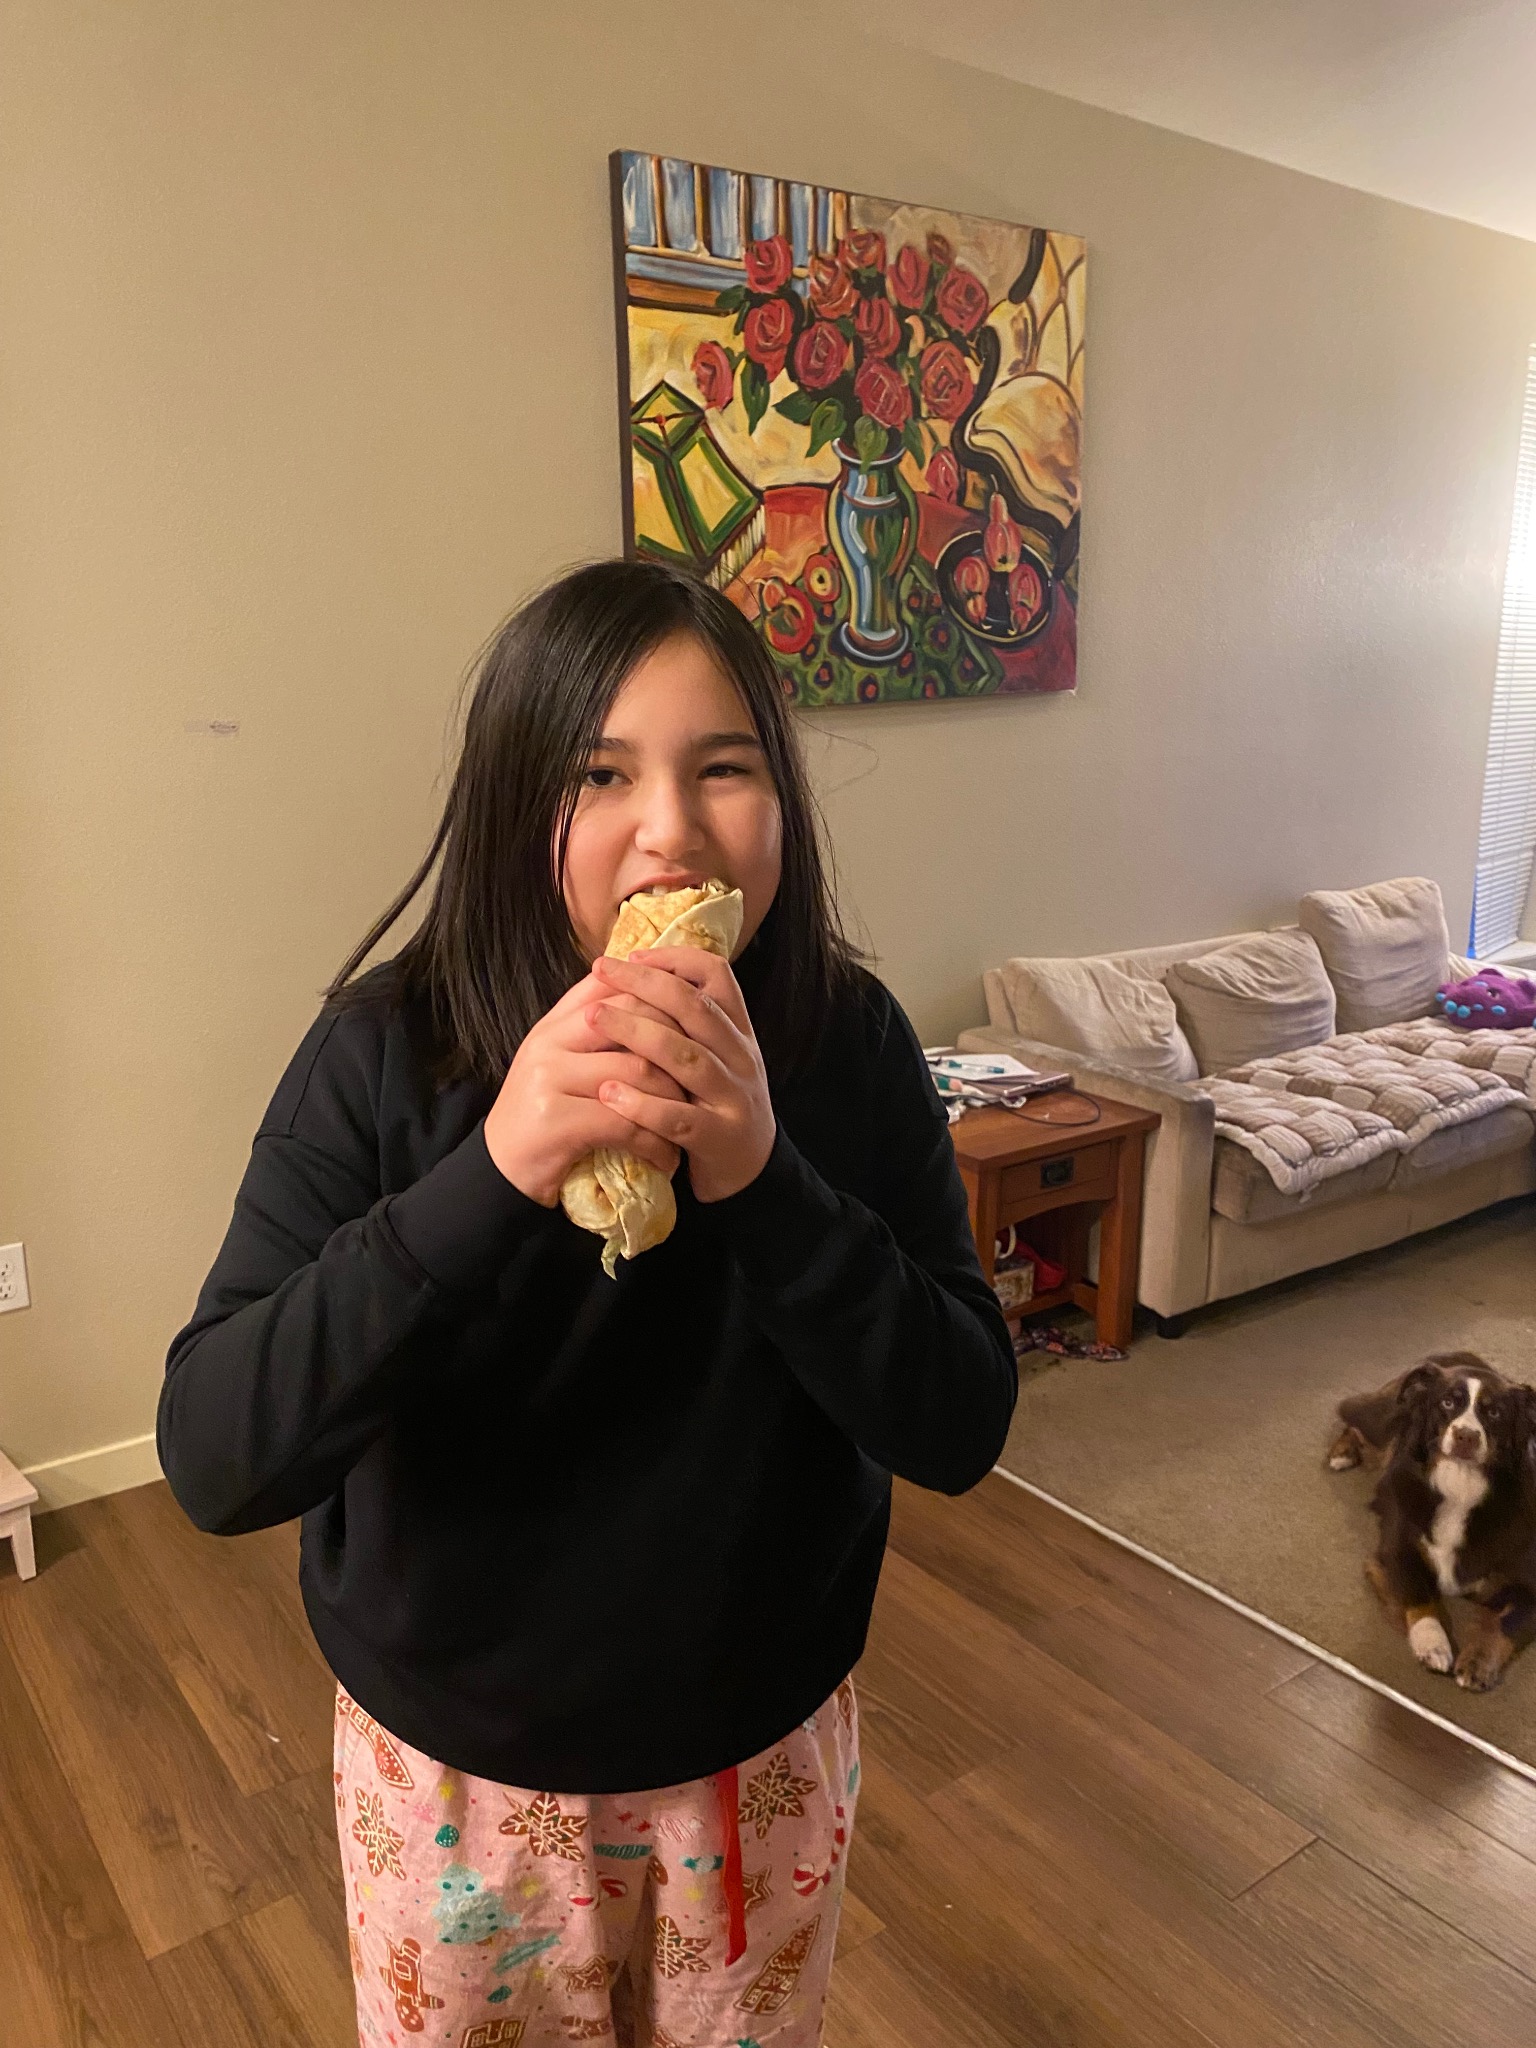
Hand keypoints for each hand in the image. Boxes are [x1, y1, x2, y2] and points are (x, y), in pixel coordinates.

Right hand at [484, 971, 686, 1205]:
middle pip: (631, 1019)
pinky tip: (667, 1156)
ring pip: (637, 1070)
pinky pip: (625, 1121)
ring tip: (689, 1118)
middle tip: (703, 1070)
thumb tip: (648, 998)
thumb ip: (595, 1034)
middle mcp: (548, 1042)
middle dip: (676, 1045)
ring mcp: (549, 1078)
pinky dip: (654, 1142)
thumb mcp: (562, 1065)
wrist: (499, 1173)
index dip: (659, 996)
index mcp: (553, 1024)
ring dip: (673, 1099)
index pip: (612, 987)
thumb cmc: (542, 1118)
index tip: (693, 1023)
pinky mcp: (556, 1120)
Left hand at [586, 947, 775, 1202]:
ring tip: (593, 1019)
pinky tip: (609, 1093)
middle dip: (645, 984)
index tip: (633, 955)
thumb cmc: (715, 1105)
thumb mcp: (713, 1057)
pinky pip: (679, 1118)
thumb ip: (684, 1024)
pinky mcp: (719, 1139)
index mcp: (738, 1032)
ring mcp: (733, 1099)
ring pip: (686, 1058)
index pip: (718, 977)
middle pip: (695, 1009)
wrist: (751, 1172)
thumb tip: (632, 975)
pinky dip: (643, 1104)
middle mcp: (741, 1058)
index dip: (676, 959)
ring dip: (637, 1034)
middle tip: (601, 971)